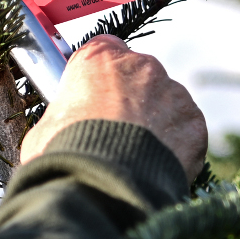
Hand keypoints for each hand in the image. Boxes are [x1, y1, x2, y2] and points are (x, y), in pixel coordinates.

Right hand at [20, 35, 206, 182]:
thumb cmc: (66, 154)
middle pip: (138, 76)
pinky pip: (185, 130)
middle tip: (114, 135)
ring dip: (154, 123)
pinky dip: (175, 146)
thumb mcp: (44, 129)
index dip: (98, 76)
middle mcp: (141, 66)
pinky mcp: (194, 122)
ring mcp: (173, 92)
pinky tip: (156, 167)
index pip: (103, 50)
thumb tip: (61, 131)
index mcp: (98, 58)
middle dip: (130, 100)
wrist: (103, 187)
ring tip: (136, 157)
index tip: (93, 98)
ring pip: (165, 102)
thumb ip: (61, 117)